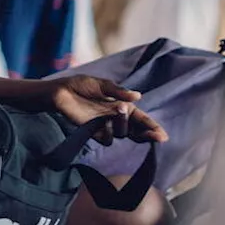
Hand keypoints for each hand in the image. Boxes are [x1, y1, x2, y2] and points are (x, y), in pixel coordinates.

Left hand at [41, 75, 167, 145]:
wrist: (61, 92)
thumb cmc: (82, 85)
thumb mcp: (102, 85)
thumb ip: (119, 92)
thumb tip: (138, 96)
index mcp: (124, 106)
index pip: (142, 120)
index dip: (153, 128)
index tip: (163, 136)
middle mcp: (118, 118)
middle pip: (137, 131)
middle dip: (148, 134)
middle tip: (156, 136)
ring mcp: (107, 126)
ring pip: (123, 134)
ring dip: (124, 123)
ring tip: (119, 109)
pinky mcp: (94, 133)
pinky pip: (106, 139)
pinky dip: (106, 132)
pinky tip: (101, 122)